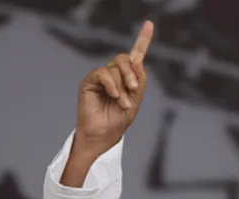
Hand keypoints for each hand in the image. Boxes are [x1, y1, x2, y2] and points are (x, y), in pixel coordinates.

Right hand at [73, 21, 153, 156]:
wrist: (104, 134)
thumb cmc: (119, 119)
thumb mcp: (136, 99)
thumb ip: (138, 80)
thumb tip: (137, 60)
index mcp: (127, 77)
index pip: (135, 55)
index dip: (143, 39)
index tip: (149, 24)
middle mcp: (114, 74)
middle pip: (125, 59)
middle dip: (132, 73)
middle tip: (134, 90)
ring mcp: (101, 77)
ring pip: (116, 67)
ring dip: (123, 86)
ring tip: (123, 102)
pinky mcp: (90, 81)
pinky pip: (103, 73)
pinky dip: (112, 84)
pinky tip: (114, 96)